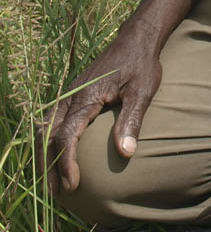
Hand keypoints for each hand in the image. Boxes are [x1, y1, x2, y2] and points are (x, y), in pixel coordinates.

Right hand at [38, 24, 161, 194]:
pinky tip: (60, 155)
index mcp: (85, 97)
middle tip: (57, 192)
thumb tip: (125, 153)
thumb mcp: (142, 91)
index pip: (67, 136)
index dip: (67, 163)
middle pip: (48, 136)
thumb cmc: (142, 64)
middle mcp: (71, 96)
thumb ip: (132, 120)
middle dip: (49, 165)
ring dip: (47, 154)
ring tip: (54, 180)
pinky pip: (53, 120)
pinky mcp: (74, 94)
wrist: (136, 39)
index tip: (72, 185)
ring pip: (46, 128)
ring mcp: (70, 94)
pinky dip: (51, 141)